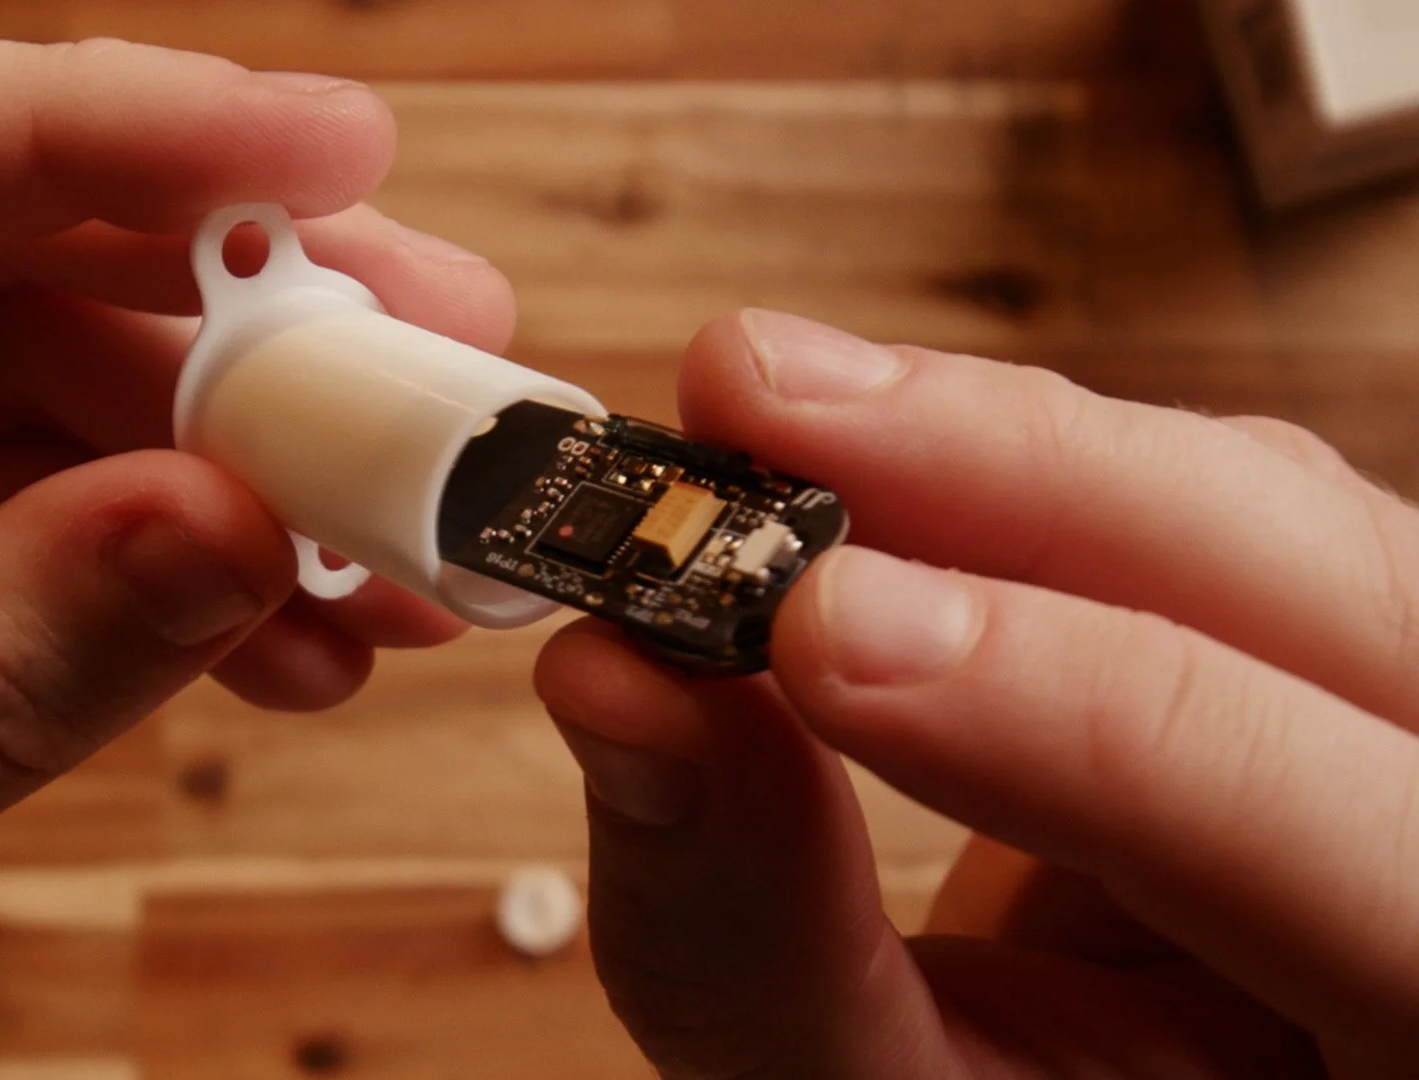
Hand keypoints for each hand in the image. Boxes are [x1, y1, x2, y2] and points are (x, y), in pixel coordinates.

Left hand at [0, 41, 503, 1078]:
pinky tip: (290, 627)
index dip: (79, 131)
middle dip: (215, 305)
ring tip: (397, 541)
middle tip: (431, 345)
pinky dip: (161, 558)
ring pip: (20, 367)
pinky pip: (18, 495)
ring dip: (224, 452)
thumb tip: (227, 532)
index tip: (318, 146)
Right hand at [536, 311, 1418, 1077]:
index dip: (1085, 717)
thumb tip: (628, 691)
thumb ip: (768, 944)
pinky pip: (1195, 498)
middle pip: (1344, 593)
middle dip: (1029, 471)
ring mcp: (1412, 716)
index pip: (1357, 852)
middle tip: (758, 405)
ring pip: (1272, 499)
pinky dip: (1007, 465)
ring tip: (773, 413)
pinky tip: (866, 455)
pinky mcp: (1311, 636)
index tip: (813, 632)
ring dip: (998, 439)